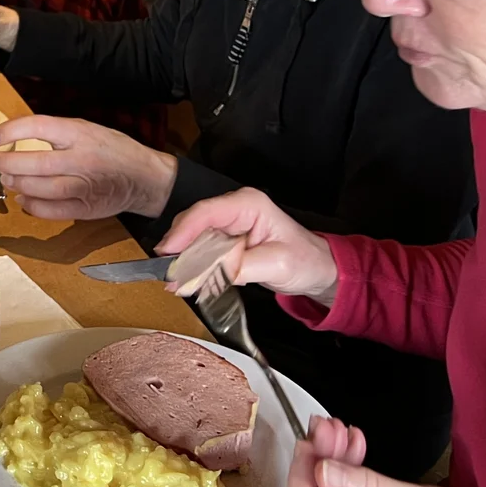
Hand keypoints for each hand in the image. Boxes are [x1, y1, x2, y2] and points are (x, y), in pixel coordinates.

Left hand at [0, 116, 178, 219]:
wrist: (145, 178)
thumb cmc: (113, 149)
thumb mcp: (86, 128)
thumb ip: (55, 133)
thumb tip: (15, 137)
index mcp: (81, 134)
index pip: (38, 127)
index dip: (11, 130)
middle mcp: (81, 160)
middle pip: (35, 163)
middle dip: (6, 163)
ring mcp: (83, 187)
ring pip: (40, 188)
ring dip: (16, 183)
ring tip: (6, 178)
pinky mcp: (84, 209)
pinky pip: (50, 210)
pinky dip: (31, 206)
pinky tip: (23, 199)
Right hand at [159, 188, 339, 305]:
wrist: (318, 270)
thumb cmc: (305, 261)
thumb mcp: (277, 265)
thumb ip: (241, 266)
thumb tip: (208, 273)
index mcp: (248, 204)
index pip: (206, 212)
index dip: (182, 231)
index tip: (166, 252)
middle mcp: (233, 209)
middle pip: (194, 224)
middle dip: (178, 249)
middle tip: (167, 275)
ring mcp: (227, 224)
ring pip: (193, 238)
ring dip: (182, 260)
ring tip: (173, 282)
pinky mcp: (225, 240)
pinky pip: (201, 250)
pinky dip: (192, 266)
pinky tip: (185, 281)